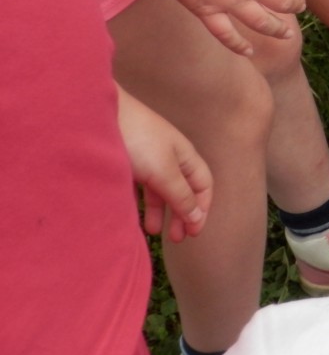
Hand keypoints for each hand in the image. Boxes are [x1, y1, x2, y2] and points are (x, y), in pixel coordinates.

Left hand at [117, 88, 213, 241]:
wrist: (99, 116)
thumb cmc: (139, 140)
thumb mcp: (164, 172)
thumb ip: (181, 196)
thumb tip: (198, 216)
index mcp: (186, 156)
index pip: (203, 185)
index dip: (202, 208)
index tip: (193, 232)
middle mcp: (170, 158)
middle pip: (184, 189)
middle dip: (183, 214)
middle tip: (177, 238)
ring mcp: (148, 160)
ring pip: (161, 190)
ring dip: (161, 212)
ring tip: (153, 231)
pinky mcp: (128, 163)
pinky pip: (141, 187)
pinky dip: (142, 203)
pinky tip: (135, 214)